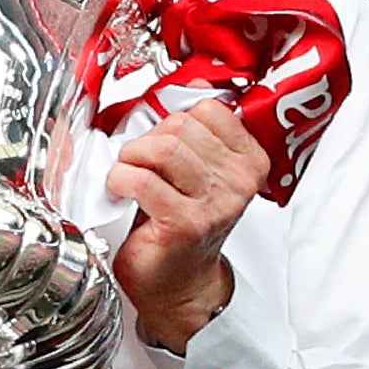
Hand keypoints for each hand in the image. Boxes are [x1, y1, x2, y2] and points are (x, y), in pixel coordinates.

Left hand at [106, 98, 268, 351]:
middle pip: (179, 127)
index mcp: (247, 160)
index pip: (207, 109)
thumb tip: (185, 85)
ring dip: (131, 159)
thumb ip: (191, 129)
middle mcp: (238, 181)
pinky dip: (120, 180)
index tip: (160, 140)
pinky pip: (143, 180)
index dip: (171, 119)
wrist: (175, 283)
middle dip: (146, 141)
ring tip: (128, 177)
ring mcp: (216, 203)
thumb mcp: (191, 170)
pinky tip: (121, 193)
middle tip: (137, 165)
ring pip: (163, 148)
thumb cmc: (176, 223)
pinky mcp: (186, 222)